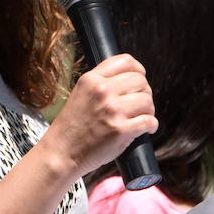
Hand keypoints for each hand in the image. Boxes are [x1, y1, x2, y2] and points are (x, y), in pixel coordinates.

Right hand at [40, 54, 156, 175]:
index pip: (125, 61)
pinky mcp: (121, 130)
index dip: (138, 70)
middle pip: (140, 80)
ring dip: (148, 110)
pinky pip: (149, 121)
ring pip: (147, 100)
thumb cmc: (71, 127)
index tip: (140, 78)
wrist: (61, 152)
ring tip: (142, 117)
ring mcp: (112, 110)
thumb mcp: (79, 94)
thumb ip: (99, 84)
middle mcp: (102, 91)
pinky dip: (152, 125)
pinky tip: (146, 129)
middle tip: (140, 103)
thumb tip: (128, 80)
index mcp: (91, 79)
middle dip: (144, 92)